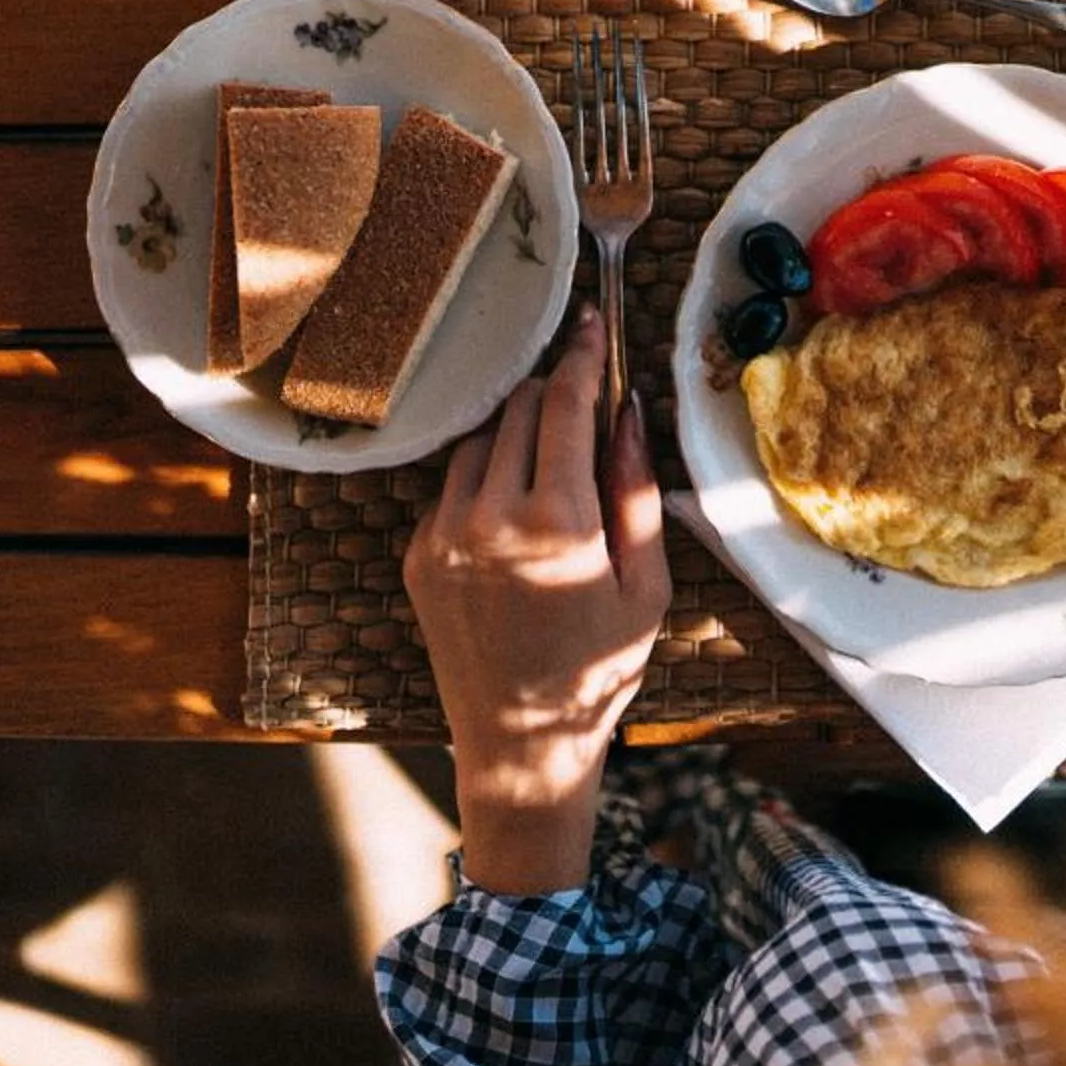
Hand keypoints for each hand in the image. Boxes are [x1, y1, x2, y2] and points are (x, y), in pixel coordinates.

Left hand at [404, 307, 668, 891]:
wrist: (521, 743)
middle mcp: (490, 516)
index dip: (581, 354)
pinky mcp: (418, 554)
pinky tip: (514, 521)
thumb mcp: (647, 583)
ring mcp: (444, 534)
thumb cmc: (599, 669)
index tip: (590, 322)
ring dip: (514, 437)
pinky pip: (451, 488)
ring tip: (550, 474)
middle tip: (582, 406)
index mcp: (557, 520)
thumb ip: (637, 489)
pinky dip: (483, 483)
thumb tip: (628, 409)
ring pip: (478, 442)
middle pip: (516, 409)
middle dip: (551, 396)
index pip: (563, 403)